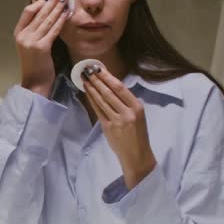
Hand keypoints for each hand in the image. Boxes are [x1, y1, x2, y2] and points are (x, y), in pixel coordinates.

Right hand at [14, 0, 69, 96]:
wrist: (35, 82)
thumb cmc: (36, 64)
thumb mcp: (30, 45)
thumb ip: (35, 30)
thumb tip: (47, 13)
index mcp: (18, 34)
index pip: (27, 12)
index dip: (39, 2)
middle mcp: (23, 36)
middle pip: (39, 13)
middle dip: (51, 2)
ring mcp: (31, 41)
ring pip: (47, 20)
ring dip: (58, 8)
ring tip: (66, 0)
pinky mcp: (41, 47)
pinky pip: (53, 30)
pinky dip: (61, 20)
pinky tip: (66, 14)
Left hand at [84, 70, 156, 189]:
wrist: (137, 154)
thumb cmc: (138, 133)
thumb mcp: (138, 115)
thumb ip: (126, 103)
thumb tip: (111, 86)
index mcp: (137, 107)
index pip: (120, 88)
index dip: (108, 77)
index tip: (99, 69)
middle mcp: (127, 112)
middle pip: (109, 92)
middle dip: (97, 80)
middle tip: (87, 70)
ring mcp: (117, 120)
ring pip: (102, 100)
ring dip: (92, 88)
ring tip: (85, 79)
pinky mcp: (108, 128)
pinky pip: (98, 110)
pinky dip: (92, 100)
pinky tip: (87, 93)